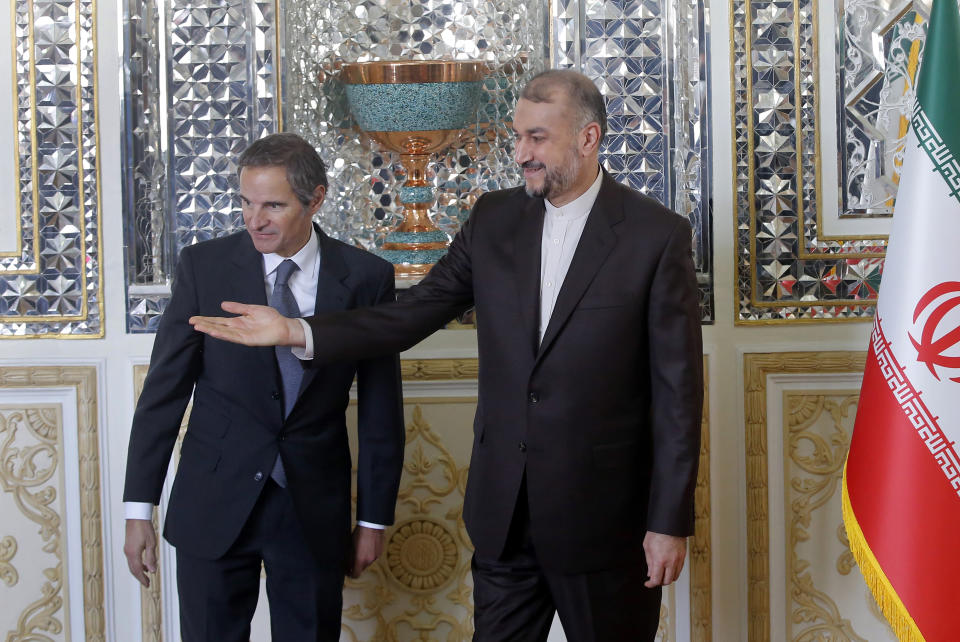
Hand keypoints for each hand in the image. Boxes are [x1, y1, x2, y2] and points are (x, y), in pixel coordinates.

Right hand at [124, 518, 157, 586]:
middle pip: (133, 569)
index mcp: (133, 554)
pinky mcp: (128, 546)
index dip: (142, 579)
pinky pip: (132, 559)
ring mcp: (127, 550)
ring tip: (147, 574)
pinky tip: (144, 563)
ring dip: (139, 570)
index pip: (137, 571)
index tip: (148, 585)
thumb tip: (152, 571)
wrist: (136, 517)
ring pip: (132, 564)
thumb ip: (151, 558)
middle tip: (147, 583)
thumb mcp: (151, 544)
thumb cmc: (145, 528)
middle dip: (140, 577)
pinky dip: (137, 564)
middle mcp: (128, 553)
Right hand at [189, 301, 305, 346]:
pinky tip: (214, 332)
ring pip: (222, 332)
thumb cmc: (270, 318)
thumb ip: (238, 308)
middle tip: (191, 322)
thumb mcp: (252, 309)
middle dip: (204, 324)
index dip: (207, 320)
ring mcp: (241, 335)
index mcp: (237, 321)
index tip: (195, 318)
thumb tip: (223, 304)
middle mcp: (237, 329)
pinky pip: (233, 337)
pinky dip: (223, 335)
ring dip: (210, 330)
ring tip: (199, 326)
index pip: (218, 321)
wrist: (283, 326)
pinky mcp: (247, 340)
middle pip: (217, 327)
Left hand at [348, 526, 383, 577]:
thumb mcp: (350, 546)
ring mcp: (376, 556)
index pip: (355, 575)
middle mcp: (369, 560)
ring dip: (363, 559)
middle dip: (356, 565)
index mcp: (361, 560)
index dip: (350, 574)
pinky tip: (366, 546)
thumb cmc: (359, 534)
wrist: (372, 524)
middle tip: (351, 558)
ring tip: (359, 549)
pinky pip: (373, 556)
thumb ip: (349, 558)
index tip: (347, 570)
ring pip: (368, 562)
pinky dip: (369, 554)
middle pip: (361, 568)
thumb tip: (347, 565)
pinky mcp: (380, 551)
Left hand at [643, 531, 685, 587]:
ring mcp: (678, 560)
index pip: (656, 580)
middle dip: (659, 582)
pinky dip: (674, 572)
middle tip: (654, 579)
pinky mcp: (683, 556)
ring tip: (661, 574)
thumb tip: (650, 573)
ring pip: (674, 577)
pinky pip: (679, 570)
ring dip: (667, 578)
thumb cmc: (657, 532)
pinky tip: (668, 569)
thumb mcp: (647, 547)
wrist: (669, 523)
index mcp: (660, 560)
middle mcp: (671, 562)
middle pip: (667, 581)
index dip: (651, 584)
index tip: (647, 583)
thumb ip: (649, 562)